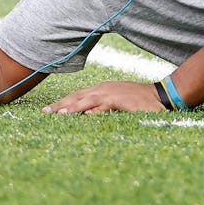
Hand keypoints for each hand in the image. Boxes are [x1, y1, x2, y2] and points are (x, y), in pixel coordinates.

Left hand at [43, 81, 166, 114]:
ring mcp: (110, 94)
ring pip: (85, 101)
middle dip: (60, 104)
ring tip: (58, 114)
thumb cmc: (140, 100)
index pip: (77, 95)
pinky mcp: (118, 101)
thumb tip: (87, 114)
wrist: (160, 95)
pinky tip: (83, 116)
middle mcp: (102, 89)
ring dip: (71, 107)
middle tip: (44, 112)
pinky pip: (102, 106)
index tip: (50, 109)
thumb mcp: (118, 100)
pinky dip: (92, 111)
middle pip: (76, 96)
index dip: (62, 102)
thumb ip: (102, 106)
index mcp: (101, 89)